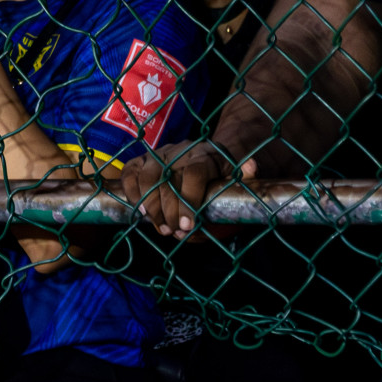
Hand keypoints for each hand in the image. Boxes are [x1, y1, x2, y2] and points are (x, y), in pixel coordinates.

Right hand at [121, 140, 256, 238]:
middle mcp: (180, 151)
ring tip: (161, 226)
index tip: (189, 225)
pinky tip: (142, 212)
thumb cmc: (223, 178)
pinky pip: (129, 173)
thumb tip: (252, 165)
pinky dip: (132, 193)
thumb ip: (245, 177)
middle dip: (169, 210)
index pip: (194, 173)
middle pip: (167, 178)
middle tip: (174, 231)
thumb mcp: (238, 179)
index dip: (189, 199)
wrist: (208, 157)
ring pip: (146, 176)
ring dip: (150, 205)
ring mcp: (159, 153)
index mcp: (206, 154)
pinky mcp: (143, 160)